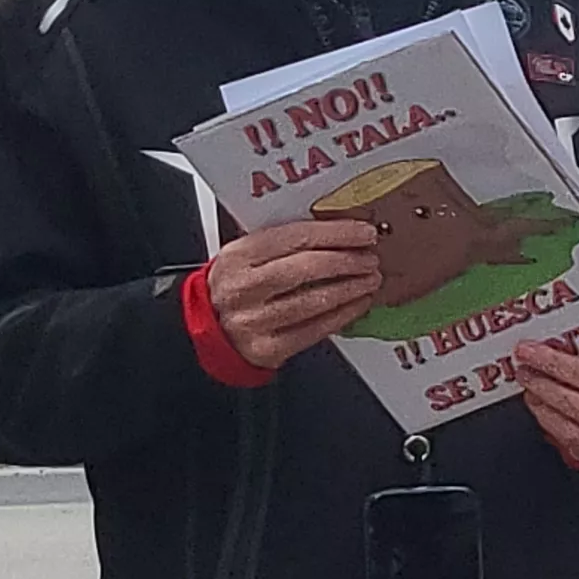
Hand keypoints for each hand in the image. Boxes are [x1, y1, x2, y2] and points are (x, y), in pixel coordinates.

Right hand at [204, 220, 384, 372]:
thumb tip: (339, 230)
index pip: (295, 238)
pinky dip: (343, 315)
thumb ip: (282, 242)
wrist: (208, 329)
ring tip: (370, 279)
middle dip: (347, 262)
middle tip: (370, 258)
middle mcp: (244, 288)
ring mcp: (255, 320)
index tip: (363, 233)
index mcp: (238, 256)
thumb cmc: (235, 286)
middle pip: (306, 269)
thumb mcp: (244, 256)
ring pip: (314, 301)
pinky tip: (358, 304)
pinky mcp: (268, 348)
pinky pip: (314, 329)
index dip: (336, 234)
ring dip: (351, 288)